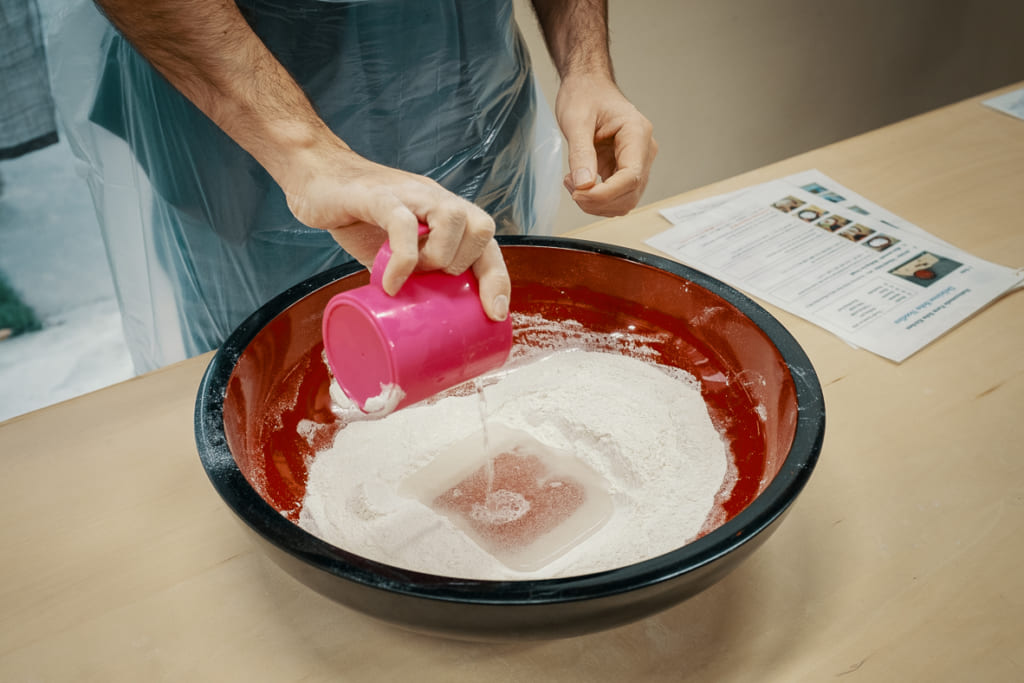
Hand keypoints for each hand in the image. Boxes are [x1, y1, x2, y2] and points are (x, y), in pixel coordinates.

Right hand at [282, 135, 510, 320]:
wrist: (315, 175)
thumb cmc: (357, 213)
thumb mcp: (392, 247)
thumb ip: (410, 270)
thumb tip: (419, 317)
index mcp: (443, 211)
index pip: (486, 240)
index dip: (497, 277)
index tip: (495, 312)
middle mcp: (435, 198)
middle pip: (482, 227)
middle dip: (464, 265)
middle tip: (432, 280)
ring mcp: (409, 194)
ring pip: (452, 219)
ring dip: (437, 257)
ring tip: (412, 276)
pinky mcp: (378, 196)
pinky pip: (403, 224)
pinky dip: (402, 259)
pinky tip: (389, 282)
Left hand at [555, 73, 656, 216]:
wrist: (587, 86)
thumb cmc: (584, 95)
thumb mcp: (576, 121)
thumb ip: (580, 153)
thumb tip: (583, 185)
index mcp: (637, 133)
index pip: (631, 177)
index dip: (605, 194)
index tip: (578, 194)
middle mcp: (644, 150)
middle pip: (630, 194)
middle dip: (599, 201)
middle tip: (571, 189)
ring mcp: (637, 162)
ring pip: (624, 201)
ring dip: (597, 203)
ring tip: (573, 183)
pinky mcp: (625, 170)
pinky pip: (616, 196)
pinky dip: (596, 199)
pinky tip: (579, 184)